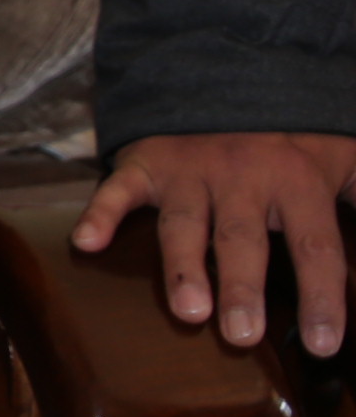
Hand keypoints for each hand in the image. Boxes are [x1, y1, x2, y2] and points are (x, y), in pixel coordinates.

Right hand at [73, 132, 355, 354]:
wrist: (230, 73)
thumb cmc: (298, 135)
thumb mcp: (349, 158)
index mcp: (299, 182)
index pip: (315, 245)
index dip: (320, 294)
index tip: (322, 343)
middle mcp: (244, 178)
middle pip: (244, 240)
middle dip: (242, 286)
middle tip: (240, 335)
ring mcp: (192, 170)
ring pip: (185, 223)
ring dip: (182, 265)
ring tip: (187, 309)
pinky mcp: (148, 162)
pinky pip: (119, 189)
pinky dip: (101, 214)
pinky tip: (86, 243)